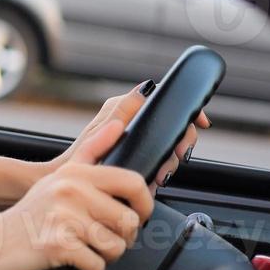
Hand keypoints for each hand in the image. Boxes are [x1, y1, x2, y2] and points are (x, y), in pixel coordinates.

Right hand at [0, 120, 153, 269]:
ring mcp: (64, 217)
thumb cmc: (28, 215)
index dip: (145, 205)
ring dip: (105, 257)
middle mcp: (71, 191)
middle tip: (101, 240)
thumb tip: (119, 125)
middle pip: (129, 222)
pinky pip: (97, 266)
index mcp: (76, 174)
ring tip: (85, 250)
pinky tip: (74, 263)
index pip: (133, 183)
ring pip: (116, 247)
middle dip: (122, 239)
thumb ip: (92, 150)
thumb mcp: (58, 177)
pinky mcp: (59, 244)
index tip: (136, 216)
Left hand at [45, 80, 208, 193]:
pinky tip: (158, 177)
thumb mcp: (104, 131)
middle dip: (181, 141)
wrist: (69, 181)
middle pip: (172, 124)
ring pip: (168, 144)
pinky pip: (158, 157)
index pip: (164, 100)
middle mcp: (130, 120)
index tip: (201, 122)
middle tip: (178, 155)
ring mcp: (134, 138)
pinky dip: (162, 167)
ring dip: (171, 158)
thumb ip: (124, 109)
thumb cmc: (79, 158)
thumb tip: (146, 88)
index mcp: (123, 108)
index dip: (187, 109)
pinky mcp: (135, 154)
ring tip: (162, 172)